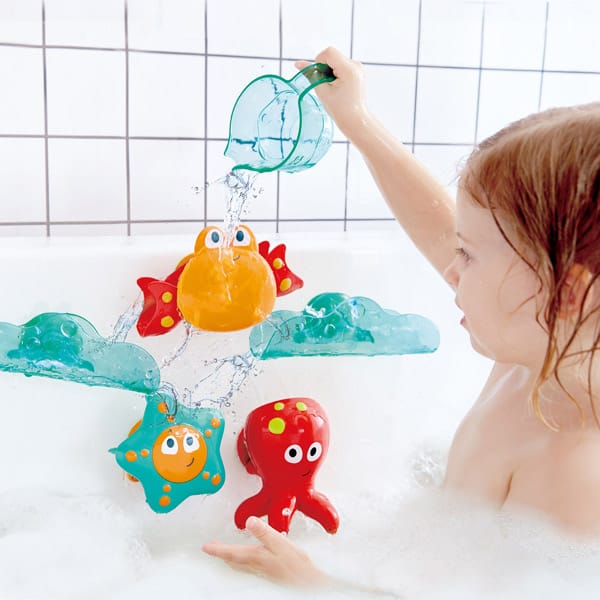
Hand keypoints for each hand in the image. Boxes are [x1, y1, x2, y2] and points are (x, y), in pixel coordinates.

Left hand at [202, 516, 329, 586]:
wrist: (309, 584)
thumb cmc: (297, 567)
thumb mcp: (281, 544)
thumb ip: (265, 532)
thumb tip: (249, 521)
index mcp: (256, 557)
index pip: (231, 553)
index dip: (217, 549)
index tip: (205, 547)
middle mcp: (256, 565)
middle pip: (232, 560)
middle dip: (221, 553)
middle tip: (211, 548)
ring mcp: (262, 571)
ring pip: (239, 565)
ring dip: (230, 557)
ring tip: (224, 552)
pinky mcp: (268, 573)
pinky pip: (248, 567)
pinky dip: (241, 561)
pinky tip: (247, 559)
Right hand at [295, 47, 368, 138]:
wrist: (355, 120)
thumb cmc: (340, 110)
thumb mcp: (322, 91)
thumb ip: (311, 75)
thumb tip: (298, 64)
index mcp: (349, 69)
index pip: (329, 52)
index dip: (319, 62)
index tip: (320, 76)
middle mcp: (356, 65)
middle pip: (332, 56)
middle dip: (324, 68)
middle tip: (326, 85)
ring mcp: (358, 68)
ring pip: (336, 60)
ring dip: (329, 71)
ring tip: (333, 87)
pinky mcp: (357, 71)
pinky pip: (341, 65)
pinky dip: (335, 73)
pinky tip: (337, 86)